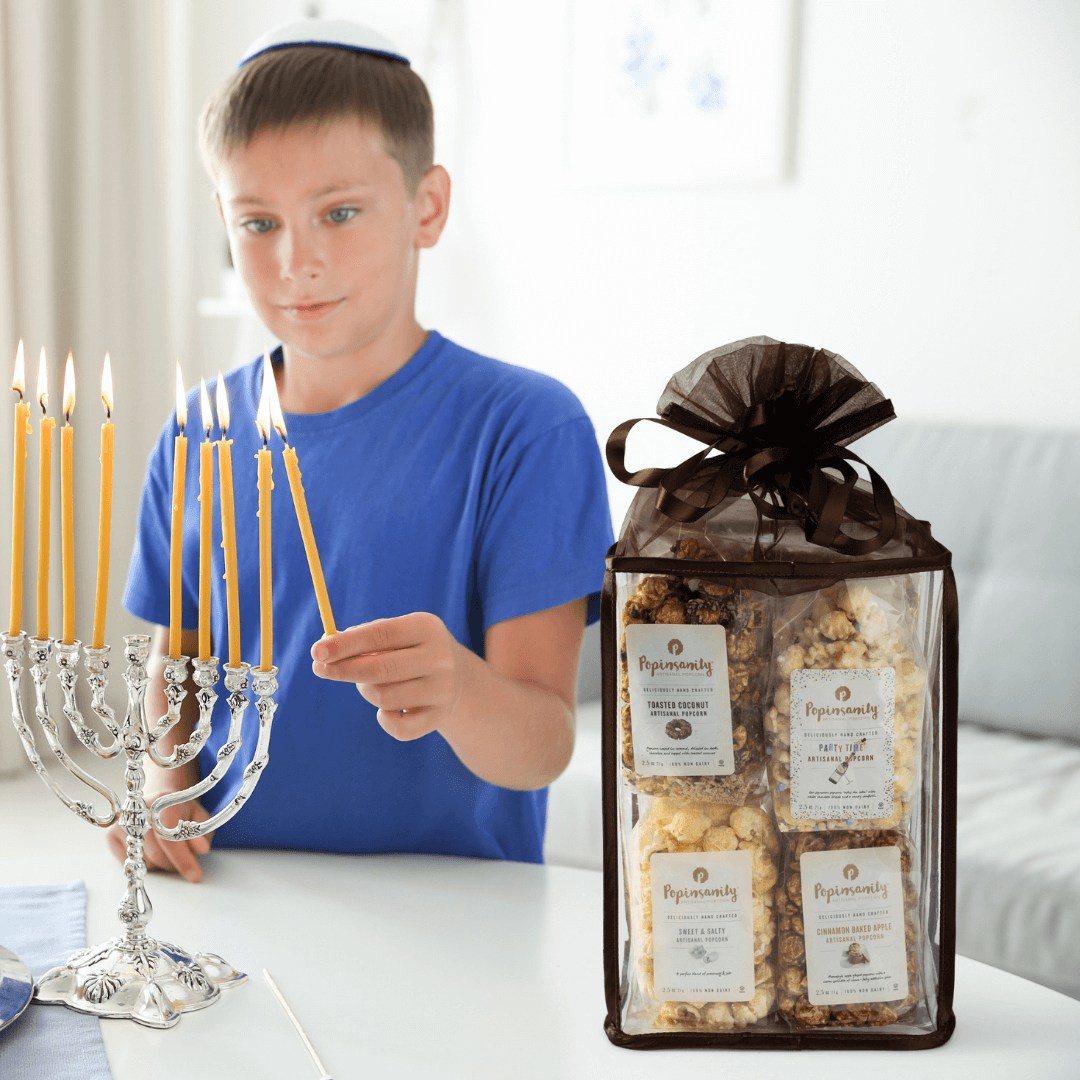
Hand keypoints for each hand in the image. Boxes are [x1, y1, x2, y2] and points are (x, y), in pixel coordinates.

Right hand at [106, 792, 212, 883]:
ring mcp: (122, 824)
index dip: (183, 860)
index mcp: (162, 803)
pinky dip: (144, 864)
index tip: (195, 876)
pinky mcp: (111, 835)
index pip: (170, 839)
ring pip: (143, 862)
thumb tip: (201, 849)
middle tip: (183, 861)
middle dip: (173, 864)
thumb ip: (202, 833)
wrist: (156, 800)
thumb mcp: (197, 817)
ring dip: (160, 865)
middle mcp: (138, 812)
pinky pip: (130, 864)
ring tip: (167, 851)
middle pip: (156, 855)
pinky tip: (151, 850)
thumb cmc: (179, 812)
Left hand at [310, 612, 466, 740]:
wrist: (457, 676)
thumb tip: (324, 647)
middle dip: (343, 670)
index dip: (345, 644)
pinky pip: (397, 728)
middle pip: (380, 669)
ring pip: (383, 698)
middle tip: (318, 669)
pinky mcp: (440, 716)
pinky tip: (387, 708)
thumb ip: (361, 637)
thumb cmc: (409, 650)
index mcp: (427, 628)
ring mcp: (443, 689)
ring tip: (370, 684)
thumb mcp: (394, 635)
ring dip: (366, 691)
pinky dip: (384, 719)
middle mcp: (440, 658)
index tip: (316, 651)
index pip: (380, 635)